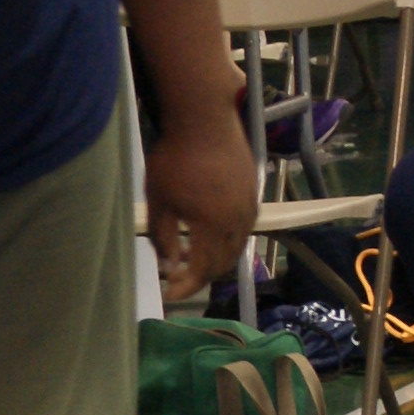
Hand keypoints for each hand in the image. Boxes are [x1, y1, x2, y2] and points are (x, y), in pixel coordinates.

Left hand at [145, 114, 261, 305]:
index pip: (201, 269)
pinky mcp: (254, 194)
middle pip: (222, 264)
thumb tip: (168, 266)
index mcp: (212, 224)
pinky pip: (243, 229)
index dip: (185, 287)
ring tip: (190, 258)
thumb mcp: (159, 200)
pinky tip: (207, 235)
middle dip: (200, 276)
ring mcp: (249, 207)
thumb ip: (163, 237)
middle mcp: (237, 220)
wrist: (205, 118)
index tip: (169, 295)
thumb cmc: (175, 157)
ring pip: (236, 248)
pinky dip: (226, 241)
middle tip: (177, 277)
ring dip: (215, 260)